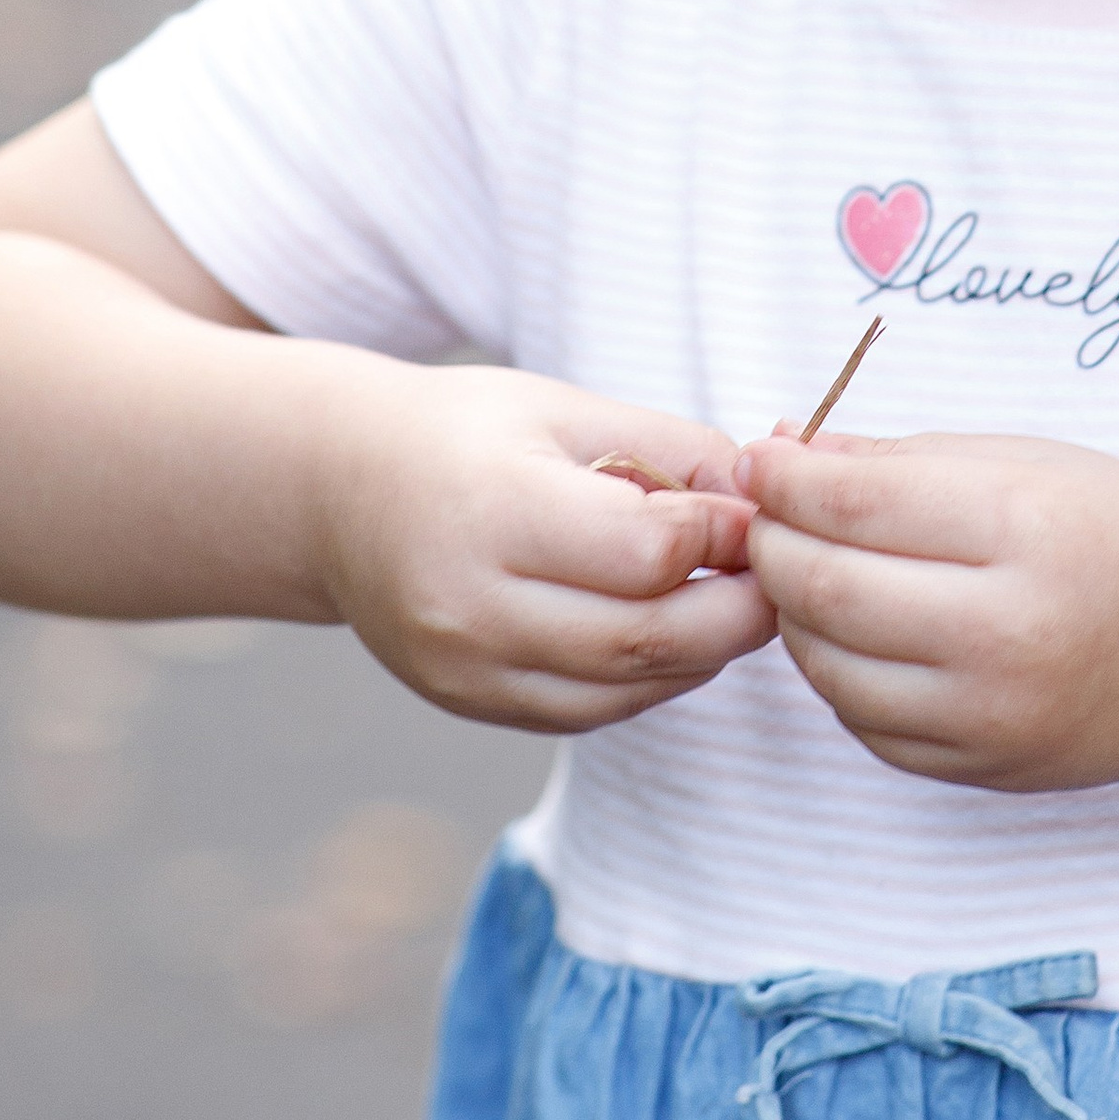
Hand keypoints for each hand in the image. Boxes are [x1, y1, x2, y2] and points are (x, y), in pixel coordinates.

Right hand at [311, 360, 772, 734]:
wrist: (338, 492)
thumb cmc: (463, 433)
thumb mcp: (565, 408)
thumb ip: (670, 449)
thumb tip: (762, 498)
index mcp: (496, 511)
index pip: (647, 552)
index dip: (724, 535)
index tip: (760, 510)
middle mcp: (473, 605)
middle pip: (646, 637)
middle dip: (738, 610)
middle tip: (781, 572)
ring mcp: (467, 670)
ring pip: (626, 686)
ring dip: (703, 651)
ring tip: (733, 597)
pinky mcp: (472, 705)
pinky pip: (591, 711)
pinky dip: (650, 677)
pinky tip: (672, 631)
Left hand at [736, 429, 1118, 792]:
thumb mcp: (1028, 463)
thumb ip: (901, 458)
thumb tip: (784, 447)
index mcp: (1023, 529)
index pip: (857, 502)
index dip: (785, 476)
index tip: (758, 455)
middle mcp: (1006, 630)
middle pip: (827, 587)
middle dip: (771, 542)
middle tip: (764, 514)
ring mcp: (990, 713)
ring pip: (829, 664)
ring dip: (794, 610)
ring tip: (810, 569)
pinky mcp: (977, 768)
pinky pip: (862, 720)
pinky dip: (838, 670)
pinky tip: (859, 631)